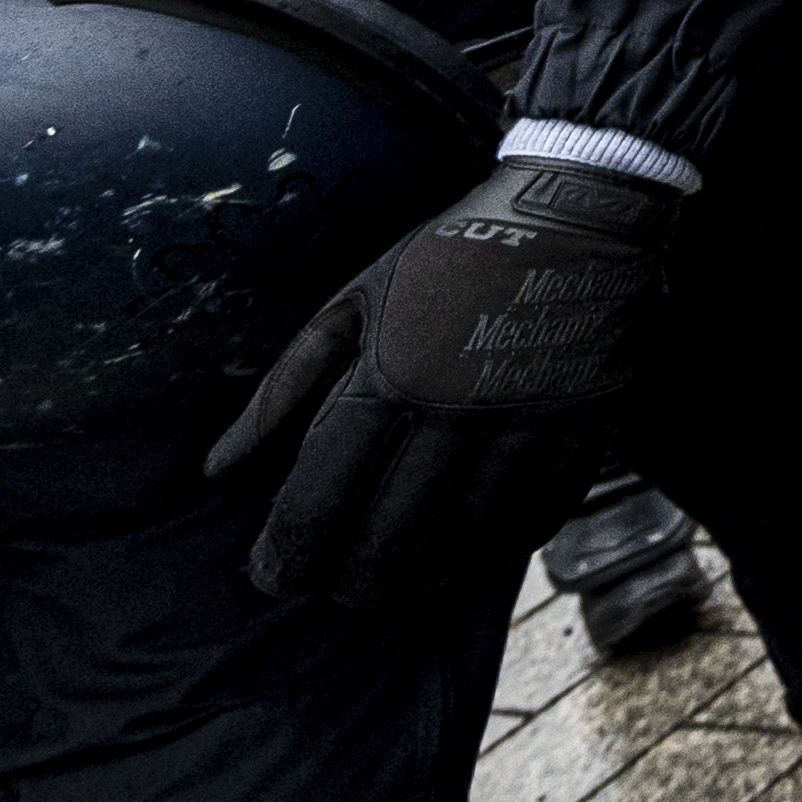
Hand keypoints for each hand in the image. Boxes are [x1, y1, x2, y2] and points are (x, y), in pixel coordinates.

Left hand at [207, 157, 679, 611]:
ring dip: (427, 577)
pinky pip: (538, 515)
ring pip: (468, 540)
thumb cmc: (451, 255)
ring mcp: (525, 424)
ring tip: (400, 585)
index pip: (324, 496)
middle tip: (337, 593)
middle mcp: (455, 409)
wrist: (580, 209)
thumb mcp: (353, 302)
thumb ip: (285, 389)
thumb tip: (219, 469)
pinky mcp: (582, 428)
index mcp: (388, 374)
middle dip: (354, 582)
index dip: (290, 553)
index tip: (272, 577)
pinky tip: (476, 553)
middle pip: (394, 536)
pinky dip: (502, 548)